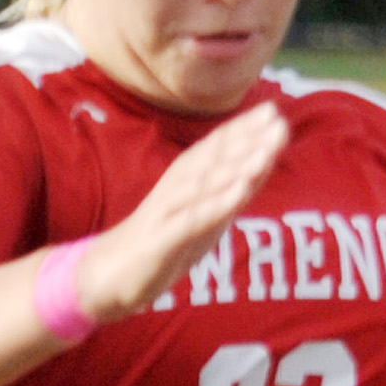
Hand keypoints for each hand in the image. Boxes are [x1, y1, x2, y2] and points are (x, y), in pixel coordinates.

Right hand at [76, 100, 289, 321]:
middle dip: (247, 139)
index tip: (274, 111)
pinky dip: (217, 204)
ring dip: (237, 166)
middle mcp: (176, 189)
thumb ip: (228, 196)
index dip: (243, 131)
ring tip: (267, 150)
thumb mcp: (202, 218)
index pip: (216, 152)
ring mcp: (168, 212)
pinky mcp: (162, 238)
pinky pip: (193, 219)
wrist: (107, 274)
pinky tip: (240, 191)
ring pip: (205, 184)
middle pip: (213, 160)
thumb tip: (258, 172)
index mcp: (185, 183)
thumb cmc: (162, 243)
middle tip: (277, 119)